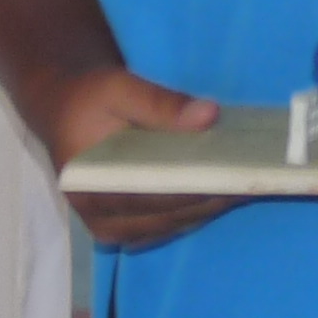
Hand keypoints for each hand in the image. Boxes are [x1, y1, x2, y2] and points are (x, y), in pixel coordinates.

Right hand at [44, 62, 236, 250]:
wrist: (65, 107)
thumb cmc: (89, 96)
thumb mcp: (120, 88)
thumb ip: (162, 104)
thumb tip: (210, 116)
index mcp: (90, 186)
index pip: (154, 197)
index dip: (198, 190)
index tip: (237, 180)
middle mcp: (99, 218)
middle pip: (168, 217)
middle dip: (211, 200)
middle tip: (252, 181)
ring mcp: (112, 229)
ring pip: (172, 226)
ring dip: (207, 207)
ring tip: (244, 185)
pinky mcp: (125, 228)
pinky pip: (167, 225)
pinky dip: (194, 210)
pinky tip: (221, 191)